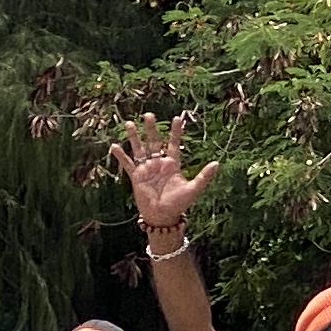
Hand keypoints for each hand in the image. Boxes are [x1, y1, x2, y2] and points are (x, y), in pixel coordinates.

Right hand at [118, 115, 217, 240]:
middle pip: (153, 142)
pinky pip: (128, 164)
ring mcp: (146, 169)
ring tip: (129, 123)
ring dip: (134, 137)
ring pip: (139, 149)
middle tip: (149, 115)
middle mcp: (158, 163)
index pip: (173, 144)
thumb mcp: (193, 189)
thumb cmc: (179, 204)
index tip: (178, 118)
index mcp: (172, 164)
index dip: (175, 132)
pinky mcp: (136, 177)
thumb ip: (204, 176)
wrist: (162, 216)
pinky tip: (114, 146)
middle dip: (151, 129)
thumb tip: (216, 163)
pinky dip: (121, 156)